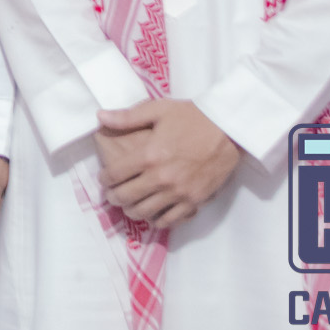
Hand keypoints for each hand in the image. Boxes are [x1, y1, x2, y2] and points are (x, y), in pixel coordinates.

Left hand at [95, 99, 242, 228]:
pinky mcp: (195, 201)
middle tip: (112, 194)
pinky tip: (153, 213)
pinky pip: (170, 220)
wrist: (229, 129)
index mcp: (148, 155)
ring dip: (132, 210)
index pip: (114, 175)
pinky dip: (157, 219)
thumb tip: (99, 116)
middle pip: (126, 197)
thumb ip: (126, 117)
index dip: (104, 179)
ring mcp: (178, 193)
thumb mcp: (158, 110)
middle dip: (114, 197)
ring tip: (129, 204)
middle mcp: (161, 178)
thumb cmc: (192, 117)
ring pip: (145, 212)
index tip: (104, 179)